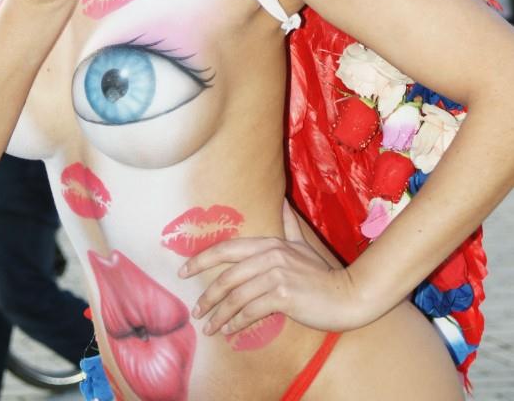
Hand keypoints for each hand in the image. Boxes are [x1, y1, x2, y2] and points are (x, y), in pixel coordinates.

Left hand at [179, 202, 365, 334]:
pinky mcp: (284, 295)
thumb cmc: (322, 274)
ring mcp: (277, 274)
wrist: (349, 295)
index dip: (202, 259)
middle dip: (207, 294)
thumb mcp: (303, 246)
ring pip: (236, 295)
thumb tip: (282, 201)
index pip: (227, 249)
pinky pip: (251, 310)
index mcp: (270, 243)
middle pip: (227, 274)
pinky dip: (237, 322)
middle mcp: (270, 255)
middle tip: (194, 309)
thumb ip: (289, 225)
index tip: (183, 271)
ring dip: (218, 313)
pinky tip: (229, 330)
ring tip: (208, 326)